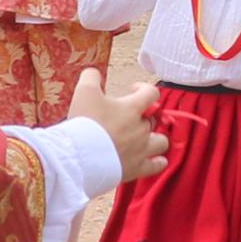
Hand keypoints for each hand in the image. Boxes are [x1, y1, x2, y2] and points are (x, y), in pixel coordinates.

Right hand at [72, 71, 168, 186]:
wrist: (79, 155)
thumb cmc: (84, 122)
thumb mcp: (83, 91)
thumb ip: (91, 77)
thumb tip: (94, 74)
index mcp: (132, 108)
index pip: (151, 93)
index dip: (144, 88)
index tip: (132, 90)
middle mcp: (141, 128)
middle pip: (153, 119)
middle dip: (141, 116)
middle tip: (124, 118)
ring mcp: (141, 149)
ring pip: (161, 142)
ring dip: (154, 138)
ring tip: (143, 138)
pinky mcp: (136, 167)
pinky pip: (157, 165)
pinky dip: (157, 162)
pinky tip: (153, 159)